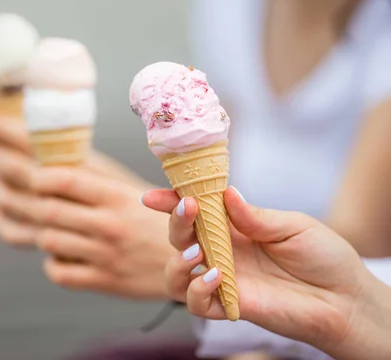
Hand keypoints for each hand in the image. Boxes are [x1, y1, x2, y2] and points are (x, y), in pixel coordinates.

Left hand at [0, 110, 174, 298]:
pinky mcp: (104, 282)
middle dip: (1, 176)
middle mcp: (108, 223)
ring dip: (27, 224)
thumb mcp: (126, 186)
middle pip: (43, 204)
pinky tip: (53, 247)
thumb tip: (41, 150)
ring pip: (45, 238)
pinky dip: (50, 259)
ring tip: (12, 204)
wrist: (192, 261)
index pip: (61, 175)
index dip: (22, 155)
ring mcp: (104, 254)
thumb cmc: (152, 215)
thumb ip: (89, 173)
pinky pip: (59, 272)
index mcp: (115, 194)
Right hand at [142, 187, 388, 358]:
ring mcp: (224, 279)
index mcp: (234, 227)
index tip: (154, 196)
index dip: (172, 202)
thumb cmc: (323, 257)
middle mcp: (223, 252)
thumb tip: (226, 193)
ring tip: (197, 253)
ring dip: (178, 261)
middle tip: (188, 211)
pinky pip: (196, 303)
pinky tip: (217, 277)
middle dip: (176, 222)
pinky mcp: (229, 305)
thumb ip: (255, 215)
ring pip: (176, 273)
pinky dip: (197, 290)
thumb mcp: (292, 225)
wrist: (345, 298)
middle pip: (179, 238)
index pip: (196, 212)